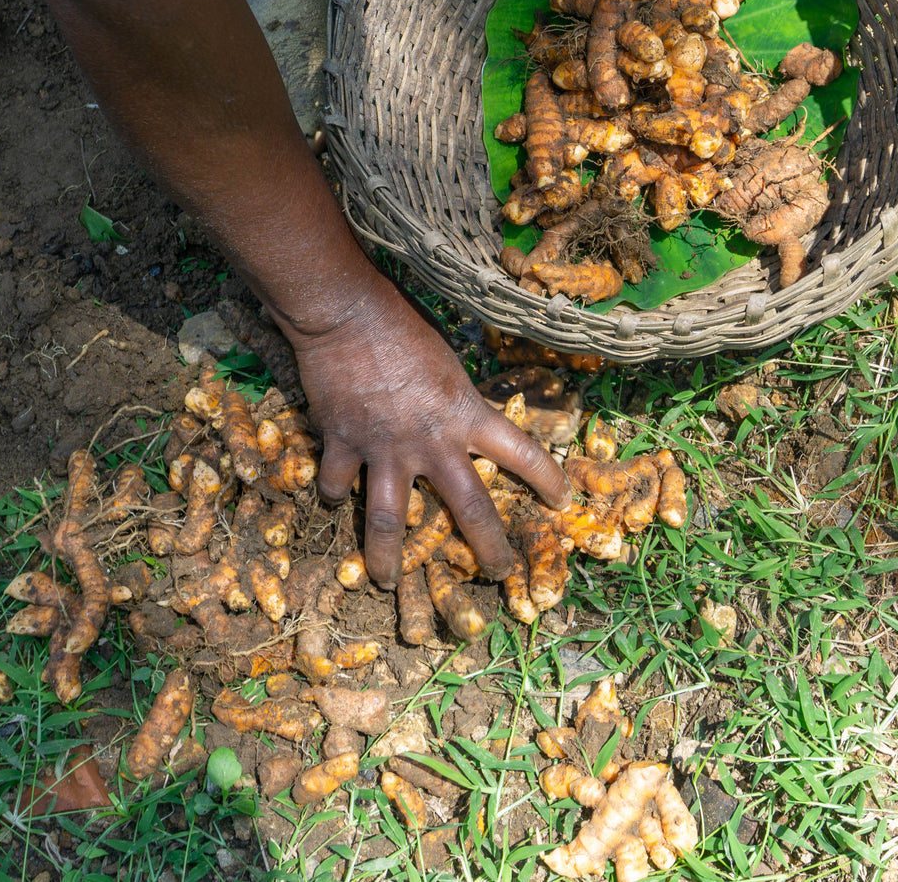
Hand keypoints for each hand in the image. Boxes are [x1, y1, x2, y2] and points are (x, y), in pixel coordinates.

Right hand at [293, 276, 571, 588]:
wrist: (347, 314)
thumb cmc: (404, 324)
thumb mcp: (448, 363)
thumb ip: (456, 400)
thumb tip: (459, 419)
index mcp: (464, 414)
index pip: (521, 453)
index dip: (547, 479)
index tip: (563, 502)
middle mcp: (430, 441)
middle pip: (469, 509)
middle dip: (488, 548)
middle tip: (498, 574)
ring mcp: (383, 449)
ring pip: (387, 522)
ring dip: (387, 558)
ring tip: (387, 582)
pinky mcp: (341, 445)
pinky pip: (337, 484)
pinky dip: (334, 494)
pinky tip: (335, 500)